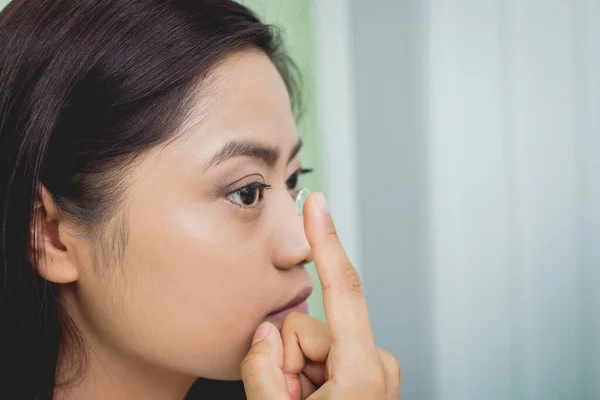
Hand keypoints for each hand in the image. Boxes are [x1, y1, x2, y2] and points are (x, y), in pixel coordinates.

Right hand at [241, 192, 400, 398]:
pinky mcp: (367, 372)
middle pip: (308, 326)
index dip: (326, 240)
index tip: (318, 205)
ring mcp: (373, 369)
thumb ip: (261, 369)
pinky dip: (310, 376)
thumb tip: (264, 334)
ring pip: (313, 341)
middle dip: (289, 360)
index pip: (342, 289)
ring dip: (298, 372)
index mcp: (361, 371)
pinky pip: (324, 354)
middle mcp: (375, 362)